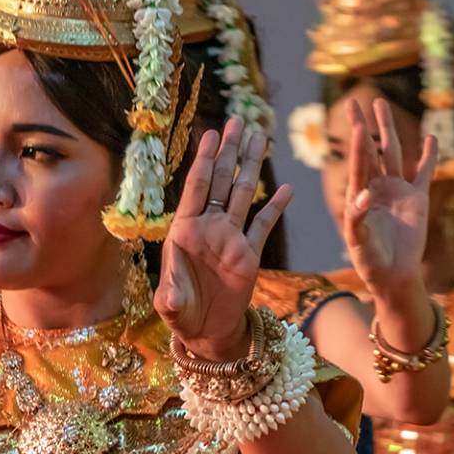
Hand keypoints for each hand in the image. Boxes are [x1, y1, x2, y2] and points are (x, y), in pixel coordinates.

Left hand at [156, 117, 291, 360]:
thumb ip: (169, 297)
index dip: (203, 159)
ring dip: (250, 166)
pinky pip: (264, 225)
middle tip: (237, 120)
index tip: (209, 132)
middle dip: (228, 151)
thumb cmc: (182, 317)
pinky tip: (285, 187)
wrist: (206, 333)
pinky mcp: (250, 254)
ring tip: (259, 137)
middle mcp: (208, 228)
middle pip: (220, 180)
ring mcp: (230, 239)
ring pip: (242, 194)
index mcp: (185, 231)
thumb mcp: (170, 308)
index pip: (196, 187)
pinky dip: (274, 206)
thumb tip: (169, 296)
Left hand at [340, 98, 437, 296]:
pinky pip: (424, 172)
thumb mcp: (359, 241)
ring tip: (381, 105)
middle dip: (362, 126)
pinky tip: (430, 137)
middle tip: (353, 102)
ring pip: (393, 152)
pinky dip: (429, 155)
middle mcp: (376, 187)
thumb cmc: (370, 261)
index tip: (353, 123)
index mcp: (359, 195)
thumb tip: (364, 195)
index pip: (358, 163)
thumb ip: (358, 217)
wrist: (393, 275)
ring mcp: (397, 190)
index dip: (356, 143)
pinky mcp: (417, 198)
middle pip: (369, 149)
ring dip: (388, 129)